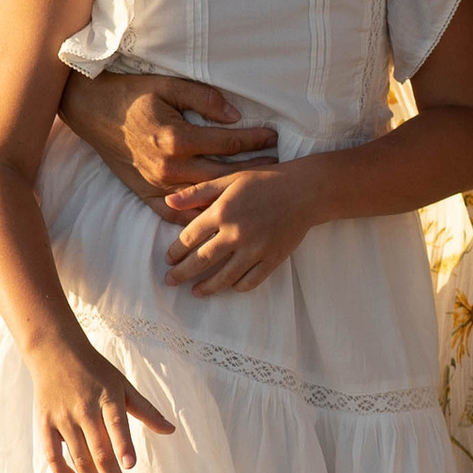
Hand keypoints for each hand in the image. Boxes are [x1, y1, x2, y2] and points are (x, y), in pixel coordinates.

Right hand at [27, 338, 174, 472]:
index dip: (123, 445)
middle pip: (99, 450)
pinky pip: (51, 453)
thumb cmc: (95, 371)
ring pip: (78, 457)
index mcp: (107, 397)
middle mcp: (84, 409)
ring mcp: (63, 417)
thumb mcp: (123, 385)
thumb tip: (171, 430)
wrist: (55, 351)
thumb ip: (146, 410)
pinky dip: (61, 470)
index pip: (116, 423)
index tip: (131, 465)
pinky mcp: (45, 422)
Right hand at [60, 66, 277, 212]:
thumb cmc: (132, 94)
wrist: (92, 110)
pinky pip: (176, 214)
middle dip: (253, 169)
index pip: (228, 143)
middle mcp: (169, 167)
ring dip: (231, 194)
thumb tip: (235, 115)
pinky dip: (199, 217)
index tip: (275, 137)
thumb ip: (205, 99)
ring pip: (204, 197)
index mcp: (177, 138)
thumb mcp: (169, 85)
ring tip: (255, 190)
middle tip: (278, 166)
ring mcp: (157, 185)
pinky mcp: (146, 194)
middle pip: (223, 174)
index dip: (255, 140)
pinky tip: (218, 217)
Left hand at [163, 159, 320, 295]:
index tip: (168, 259)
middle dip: (182, 274)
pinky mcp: (273, 259)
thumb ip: (197, 192)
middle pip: (201, 260)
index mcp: (222, 211)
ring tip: (195, 292)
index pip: (189, 238)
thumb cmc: (265, 181)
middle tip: (170, 281)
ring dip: (207, 287)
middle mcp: (236, 232)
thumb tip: (167, 201)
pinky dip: (237, 287)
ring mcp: (255, 248)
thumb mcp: (229, 180)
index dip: (176, 251)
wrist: (305, 190)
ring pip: (224, 276)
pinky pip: (251, 281)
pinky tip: (229, 287)